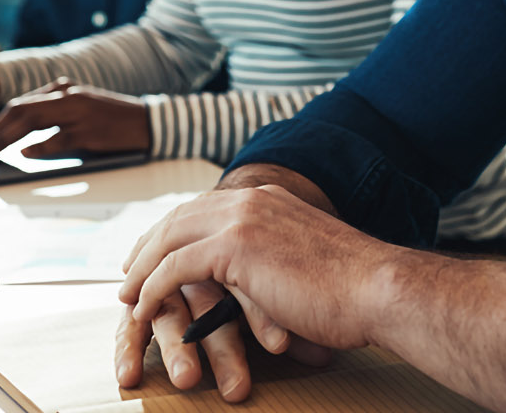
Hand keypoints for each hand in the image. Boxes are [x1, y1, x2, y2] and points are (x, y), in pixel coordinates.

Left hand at [0, 77, 150, 160]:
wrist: (145, 121)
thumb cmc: (109, 118)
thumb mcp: (78, 107)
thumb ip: (52, 113)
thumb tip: (20, 137)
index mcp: (61, 89)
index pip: (19, 103)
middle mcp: (66, 96)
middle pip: (20, 110)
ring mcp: (78, 112)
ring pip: (33, 120)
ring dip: (7, 138)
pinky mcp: (89, 131)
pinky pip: (58, 137)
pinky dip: (39, 146)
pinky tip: (25, 153)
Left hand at [118, 186, 402, 357]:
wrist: (377, 288)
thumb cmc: (355, 289)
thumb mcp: (309, 258)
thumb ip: (279, 257)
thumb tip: (264, 280)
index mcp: (270, 198)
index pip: (207, 207)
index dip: (176, 229)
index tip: (158, 250)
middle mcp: (252, 199)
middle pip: (180, 216)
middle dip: (149, 244)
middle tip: (129, 270)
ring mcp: (241, 219)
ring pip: (170, 239)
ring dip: (143, 269)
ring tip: (128, 294)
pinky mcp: (233, 248)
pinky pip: (174, 268)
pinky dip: (153, 288)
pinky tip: (143, 307)